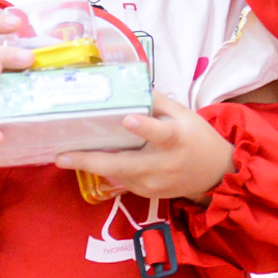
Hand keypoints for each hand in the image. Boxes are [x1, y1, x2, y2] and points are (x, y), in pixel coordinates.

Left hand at [58, 94, 237, 203]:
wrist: (215, 174)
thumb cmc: (197, 138)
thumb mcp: (183, 114)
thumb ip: (155, 101)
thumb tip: (127, 83)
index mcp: (177, 139)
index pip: (161, 134)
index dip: (144, 127)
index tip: (127, 119)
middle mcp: (163, 164)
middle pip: (124, 165)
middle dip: (90, 161)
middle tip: (62, 156)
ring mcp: (153, 184)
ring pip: (117, 174)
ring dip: (91, 165)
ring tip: (66, 155)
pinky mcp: (147, 194)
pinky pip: (121, 180)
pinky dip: (106, 169)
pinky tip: (89, 161)